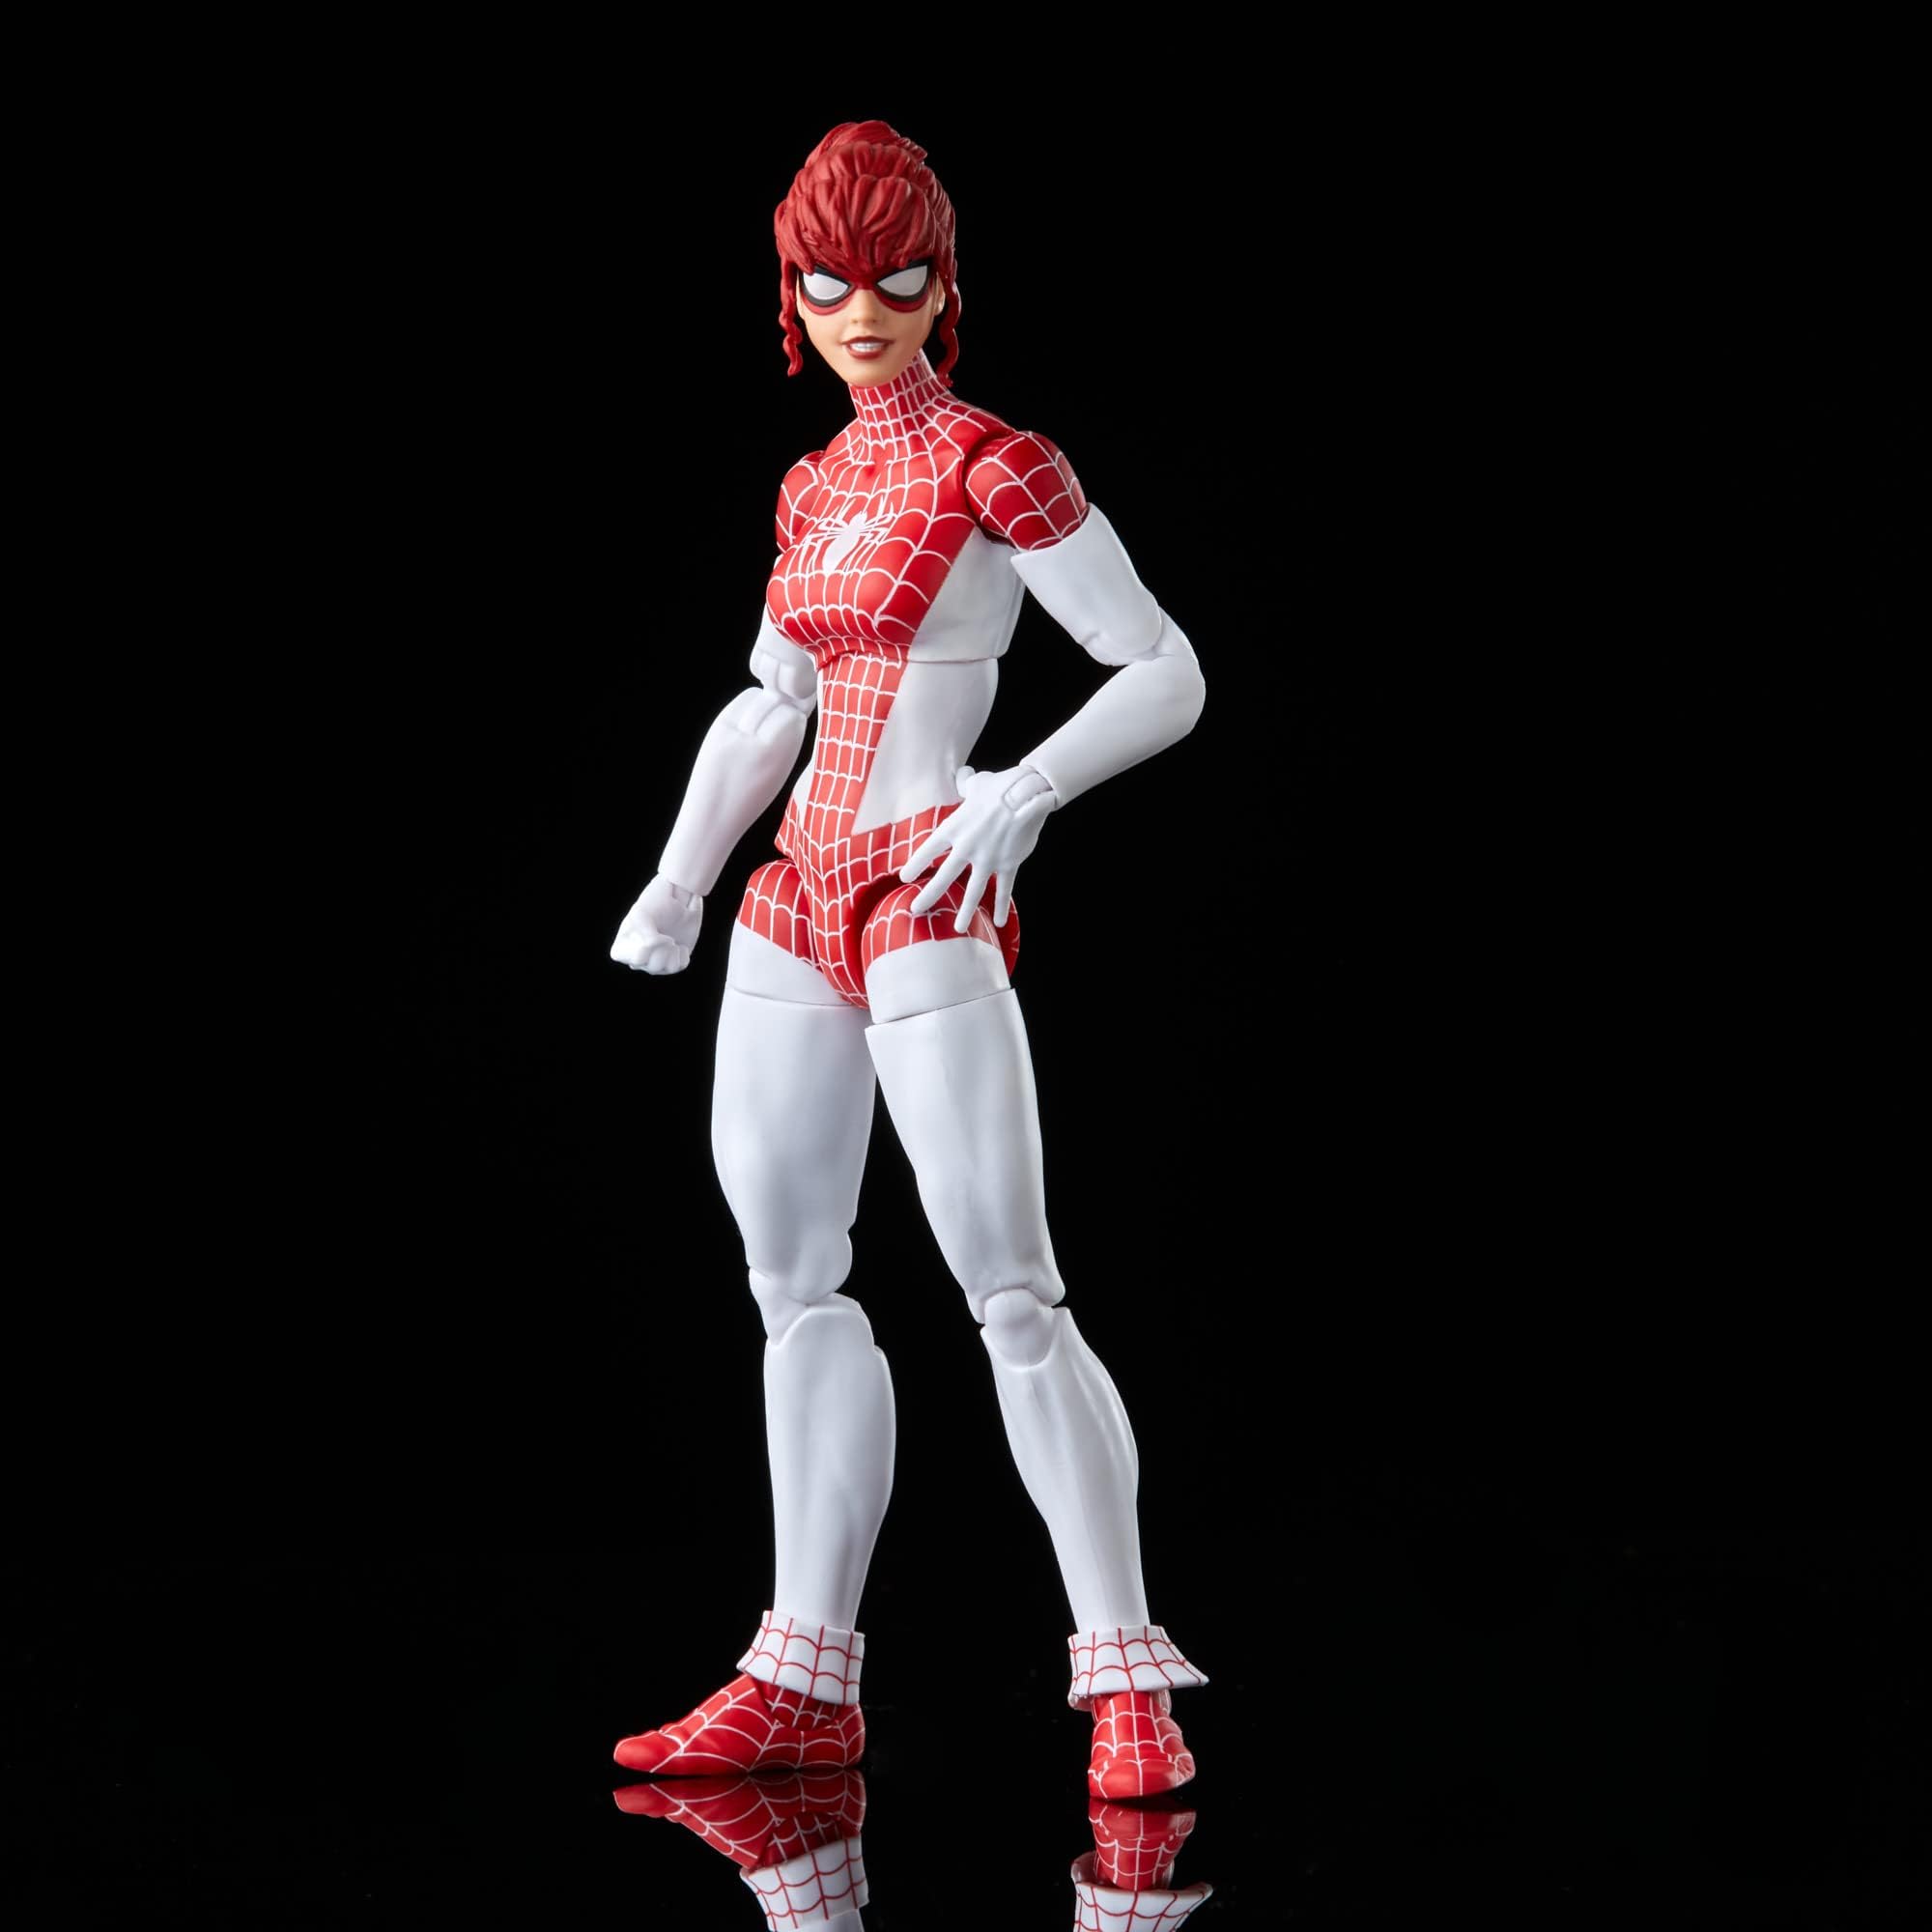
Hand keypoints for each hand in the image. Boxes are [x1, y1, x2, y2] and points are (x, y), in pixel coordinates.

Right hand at [611, 874, 703, 973]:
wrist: (678, 898)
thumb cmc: (654, 902)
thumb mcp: (643, 913)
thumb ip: (643, 932)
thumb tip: (651, 946)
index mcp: (624, 944)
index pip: (626, 958)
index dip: (643, 950)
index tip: (654, 935)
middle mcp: (638, 956)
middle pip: (650, 967)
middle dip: (661, 951)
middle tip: (667, 937)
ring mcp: (655, 960)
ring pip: (663, 969)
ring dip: (672, 953)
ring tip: (672, 939)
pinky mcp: (673, 960)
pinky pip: (678, 967)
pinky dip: (682, 955)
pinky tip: (680, 944)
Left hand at [900, 764, 1054, 932]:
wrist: (1026, 793)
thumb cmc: (1000, 786)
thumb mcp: (977, 783)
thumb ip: (966, 784)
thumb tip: (963, 776)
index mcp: (954, 827)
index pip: (928, 850)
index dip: (916, 864)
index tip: (904, 878)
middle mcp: (967, 847)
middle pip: (943, 877)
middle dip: (928, 896)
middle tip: (915, 910)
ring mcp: (987, 859)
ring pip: (973, 891)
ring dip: (965, 911)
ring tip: (957, 927)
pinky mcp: (1008, 864)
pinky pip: (1004, 890)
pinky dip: (1002, 906)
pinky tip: (1000, 922)